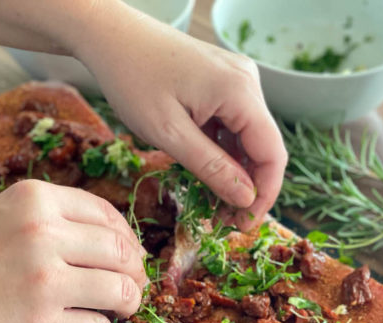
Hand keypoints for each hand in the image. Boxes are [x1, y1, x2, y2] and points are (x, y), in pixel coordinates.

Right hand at [0, 180, 146, 322]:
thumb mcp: (5, 215)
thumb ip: (56, 220)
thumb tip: (119, 244)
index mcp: (37, 199)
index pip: (108, 217)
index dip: (128, 240)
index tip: (130, 256)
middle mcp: (44, 235)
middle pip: (122, 253)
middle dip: (136, 273)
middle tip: (133, 287)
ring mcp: (45, 282)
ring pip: (120, 291)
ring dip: (129, 302)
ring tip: (122, 308)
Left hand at [72, 2, 287, 229]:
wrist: (109, 36)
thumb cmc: (131, 77)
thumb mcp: (168, 132)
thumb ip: (211, 167)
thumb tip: (246, 199)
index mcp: (240, 92)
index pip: (272, 154)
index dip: (264, 196)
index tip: (243, 226)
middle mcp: (247, 84)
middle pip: (263, 149)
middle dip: (247, 190)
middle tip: (222, 223)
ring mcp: (237, 82)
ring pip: (248, 141)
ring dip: (233, 176)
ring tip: (210, 205)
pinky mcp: (223, 85)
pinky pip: (233, 128)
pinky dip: (222, 155)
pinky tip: (204, 176)